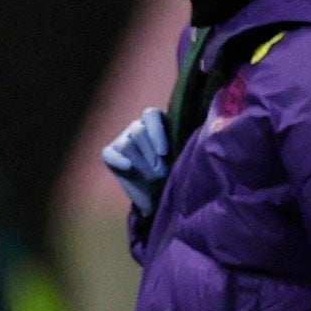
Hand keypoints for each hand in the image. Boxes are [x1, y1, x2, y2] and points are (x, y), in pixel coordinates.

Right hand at [98, 105, 172, 228]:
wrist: (156, 195)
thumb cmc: (172, 173)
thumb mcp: (180, 159)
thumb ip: (184, 148)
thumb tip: (200, 140)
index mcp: (156, 123)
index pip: (151, 114)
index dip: (157, 132)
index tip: (164, 152)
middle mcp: (137, 128)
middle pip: (138, 131)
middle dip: (150, 154)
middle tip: (161, 172)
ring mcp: (122, 139)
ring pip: (127, 144)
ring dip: (140, 162)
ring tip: (152, 177)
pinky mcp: (110, 154)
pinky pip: (110, 154)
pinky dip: (118, 161)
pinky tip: (128, 168)